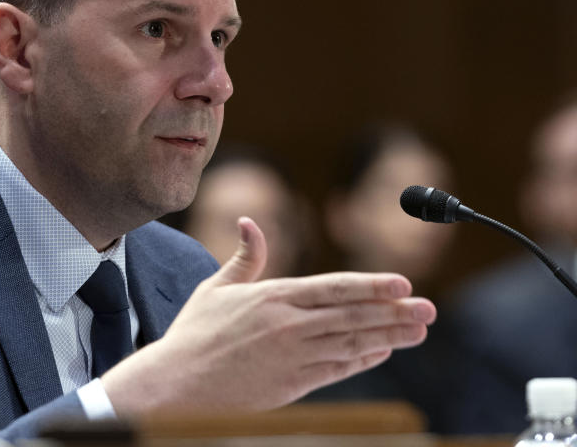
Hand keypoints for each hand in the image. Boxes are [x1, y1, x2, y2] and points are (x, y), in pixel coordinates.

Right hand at [102, 217, 435, 414]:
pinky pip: (338, 370)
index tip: (402, 283)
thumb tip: (247, 221)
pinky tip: (383, 351)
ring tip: (419, 330)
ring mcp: (294, 358)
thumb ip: (244, 257)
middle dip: (394, 312)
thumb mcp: (216, 288)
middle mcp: (289, 326)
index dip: (371, 286)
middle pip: (352, 317)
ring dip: (389, 337)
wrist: (178, 385)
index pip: (333, 289)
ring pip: (352, 344)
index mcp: (272, 297)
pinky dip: (363, 361)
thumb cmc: (194, 334)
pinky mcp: (294, 385)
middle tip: (428, 309)